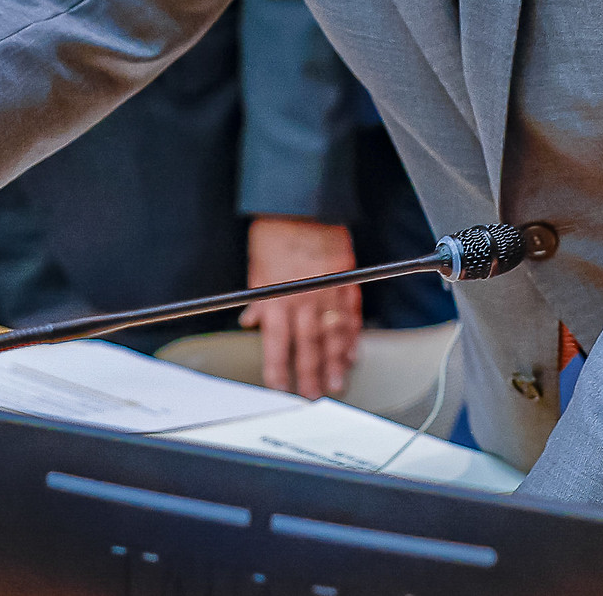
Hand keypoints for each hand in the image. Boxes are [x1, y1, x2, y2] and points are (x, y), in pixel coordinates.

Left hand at [240, 216, 361, 397]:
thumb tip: (251, 322)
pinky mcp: (347, 284)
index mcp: (278, 299)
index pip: (277, 344)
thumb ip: (257, 301)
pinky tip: (350, 354)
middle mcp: (304, 302)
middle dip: (309, 375)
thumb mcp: (256, 268)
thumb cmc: (275, 234)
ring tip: (335, 383)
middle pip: (308, 348)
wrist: (303, 208)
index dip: (277, 369)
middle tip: (311, 396)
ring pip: (332, 338)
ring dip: (334, 364)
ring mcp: (329, 295)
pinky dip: (351, 338)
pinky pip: (351, 317)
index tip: (279, 387)